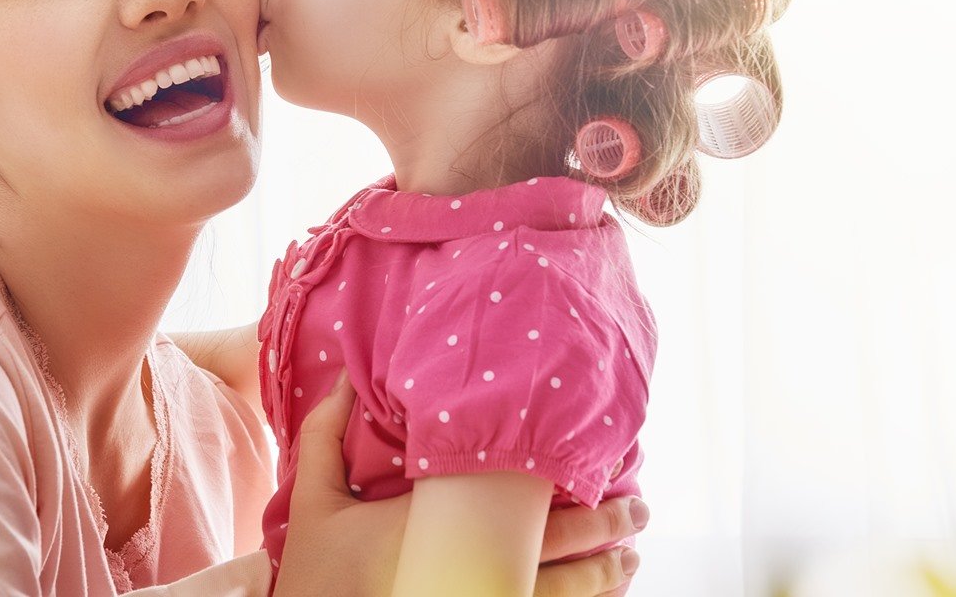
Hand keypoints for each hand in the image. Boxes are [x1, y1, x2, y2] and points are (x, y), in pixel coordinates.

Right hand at [273, 370, 646, 596]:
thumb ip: (326, 437)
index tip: (609, 467)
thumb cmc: (314, 573)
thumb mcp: (315, 502)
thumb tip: (345, 380)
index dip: (574, 488)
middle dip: (610, 531)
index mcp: (440, 530)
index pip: (523, 507)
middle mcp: (468, 574)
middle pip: (560, 554)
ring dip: (604, 577)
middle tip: (641, 510)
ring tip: (631, 557)